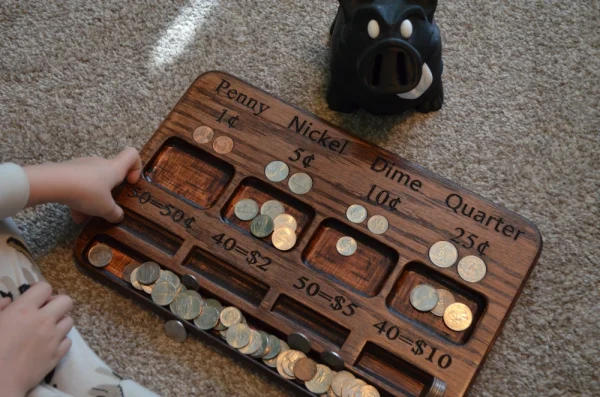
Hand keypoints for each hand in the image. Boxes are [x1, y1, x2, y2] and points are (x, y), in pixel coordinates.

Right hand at [0, 283, 72, 396]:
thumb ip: (0, 308)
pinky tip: (48, 345)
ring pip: (69, 320)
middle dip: (57, 304)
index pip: (45, 287)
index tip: (34, 300)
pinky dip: (60, 341)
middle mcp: (43, 320)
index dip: (40, 292)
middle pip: (66, 301)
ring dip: (59, 322)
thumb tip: (9, 300)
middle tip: (45, 312)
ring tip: (47, 329)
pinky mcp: (57, 354)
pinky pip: (68, 341)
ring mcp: (53, 337)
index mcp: (24, 310)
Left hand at [26, 147, 142, 223]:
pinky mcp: (68, 171)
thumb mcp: (105, 209)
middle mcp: (100, 164)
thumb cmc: (87, 192)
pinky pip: (78, 185)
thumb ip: (115, 213)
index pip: (132, 155)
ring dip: (91, 199)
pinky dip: (78, 199)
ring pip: (92, 183)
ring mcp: (83, 166)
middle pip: (110, 174)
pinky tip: (74, 214)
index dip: (136, 167)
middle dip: (109, 193)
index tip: (130, 183)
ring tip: (85, 216)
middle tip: (106, 207)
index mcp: (114, 168)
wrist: (53, 183)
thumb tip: (118, 216)